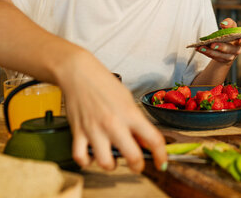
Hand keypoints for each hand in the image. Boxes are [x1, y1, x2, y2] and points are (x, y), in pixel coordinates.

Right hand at [58, 51, 166, 172]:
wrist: (79, 74)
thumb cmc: (105, 84)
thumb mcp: (128, 100)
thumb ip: (136, 122)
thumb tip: (144, 143)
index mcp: (131, 114)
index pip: (154, 140)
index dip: (161, 155)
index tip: (162, 163)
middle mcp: (114, 124)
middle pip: (133, 157)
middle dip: (138, 166)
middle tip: (138, 165)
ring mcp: (95, 130)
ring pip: (106, 163)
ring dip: (112, 165)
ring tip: (112, 158)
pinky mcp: (78, 133)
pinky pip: (82, 158)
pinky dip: (87, 161)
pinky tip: (92, 155)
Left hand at [196, 18, 240, 64]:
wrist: (225, 47)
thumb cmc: (229, 34)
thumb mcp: (230, 27)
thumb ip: (229, 23)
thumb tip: (224, 23)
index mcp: (240, 41)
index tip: (240, 40)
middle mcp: (236, 50)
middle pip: (231, 50)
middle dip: (222, 47)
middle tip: (213, 44)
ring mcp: (229, 56)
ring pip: (220, 55)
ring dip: (210, 51)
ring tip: (201, 47)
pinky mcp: (221, 60)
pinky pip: (213, 57)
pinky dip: (206, 52)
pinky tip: (199, 48)